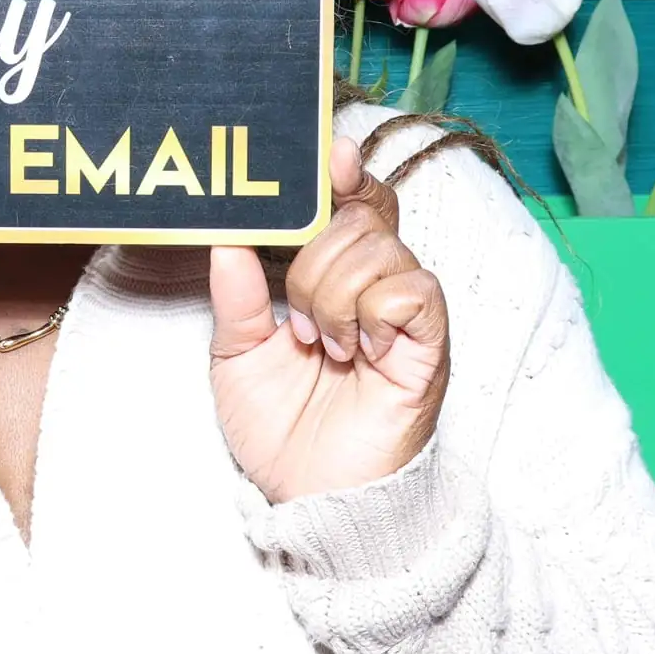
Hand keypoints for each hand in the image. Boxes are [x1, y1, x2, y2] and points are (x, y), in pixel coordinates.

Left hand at [209, 137, 448, 504]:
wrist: (309, 498)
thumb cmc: (279, 428)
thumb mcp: (236, 353)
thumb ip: (236, 294)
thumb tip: (226, 235)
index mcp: (333, 277)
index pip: (352, 200)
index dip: (341, 172)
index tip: (324, 155)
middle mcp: (375, 286)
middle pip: (361, 213)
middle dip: (312, 255)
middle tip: (295, 316)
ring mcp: (404, 314)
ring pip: (378, 248)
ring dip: (331, 295)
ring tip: (322, 347)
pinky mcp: (428, 346)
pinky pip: (410, 290)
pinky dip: (371, 314)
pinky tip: (357, 353)